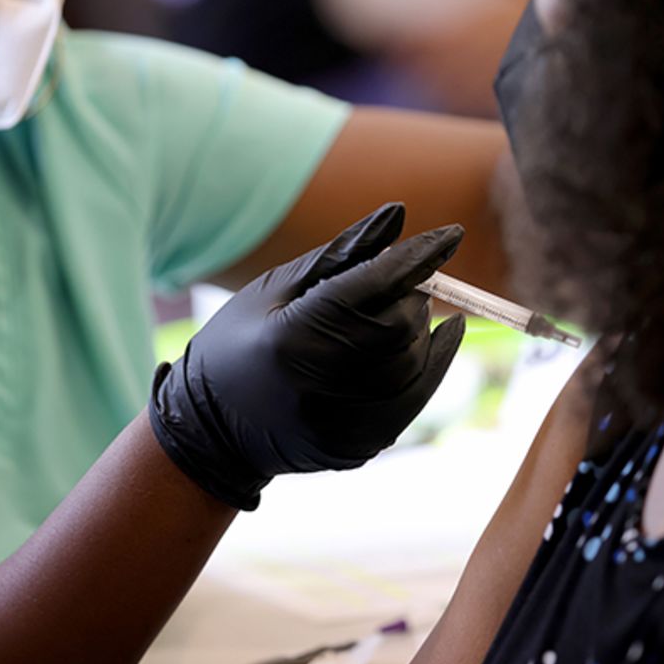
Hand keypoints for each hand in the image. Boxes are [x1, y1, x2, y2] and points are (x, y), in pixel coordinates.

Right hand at [148, 203, 466, 508]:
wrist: (212, 433)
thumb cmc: (239, 344)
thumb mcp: (276, 288)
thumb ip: (341, 254)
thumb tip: (398, 216)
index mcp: (290, 340)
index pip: (372, 289)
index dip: (416, 258)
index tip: (451, 235)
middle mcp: (318, 389)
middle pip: (399, 329)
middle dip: (411, 297)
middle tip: (398, 284)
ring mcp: (341, 426)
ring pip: (413, 363)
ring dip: (416, 330)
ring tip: (393, 315)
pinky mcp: (360, 447)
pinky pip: (416, 397)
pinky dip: (430, 362)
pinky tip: (435, 337)